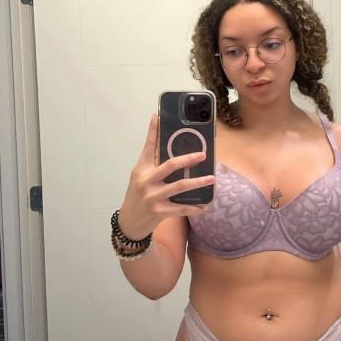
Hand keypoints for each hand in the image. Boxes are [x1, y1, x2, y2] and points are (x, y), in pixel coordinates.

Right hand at [118, 114, 213, 238]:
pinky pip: (181, 208)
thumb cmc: (138, 196)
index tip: (157, 117)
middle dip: (188, 159)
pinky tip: (204, 206)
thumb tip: (167, 148)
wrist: (129, 223)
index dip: (152, 131)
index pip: (148, 147)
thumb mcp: (141, 177)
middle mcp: (146, 181)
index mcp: (141, 169)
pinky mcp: (159, 212)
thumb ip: (153, 164)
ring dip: (198, 182)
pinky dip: (194, 207)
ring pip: (180, 186)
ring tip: (211, 178)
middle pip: (170, 165)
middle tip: (203, 155)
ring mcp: (152, 197)